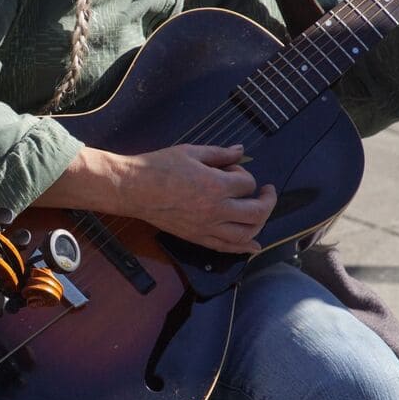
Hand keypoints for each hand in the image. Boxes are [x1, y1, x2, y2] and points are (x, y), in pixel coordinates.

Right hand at [114, 144, 276, 252]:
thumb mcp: (191, 152)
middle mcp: (216, 210)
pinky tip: (254, 246)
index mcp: (216, 186)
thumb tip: (241, 151)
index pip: (247, 183)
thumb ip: (220, 153)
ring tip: (258, 213)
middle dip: (266, 200)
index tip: (231, 169)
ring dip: (259, 224)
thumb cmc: (158, 167)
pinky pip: (225, 247)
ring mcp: (206, 227)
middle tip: (265, 192)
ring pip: (246, 234)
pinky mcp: (195, 237)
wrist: (132, 188)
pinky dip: (243, 248)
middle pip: (257, 212)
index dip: (243, 173)